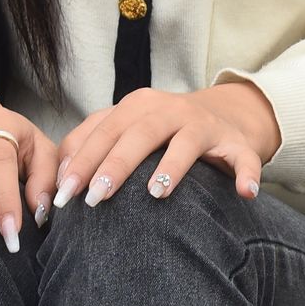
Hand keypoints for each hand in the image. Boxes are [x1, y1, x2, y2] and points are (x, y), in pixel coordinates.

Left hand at [50, 83, 280, 212]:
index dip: (81, 161)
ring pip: (186, 143)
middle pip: (138, 135)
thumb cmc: (159, 131)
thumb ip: (90, 142)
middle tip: (94, 199)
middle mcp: (168, 110)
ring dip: (170, 167)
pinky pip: (243, 158)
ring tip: (155, 194)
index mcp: (136, 106)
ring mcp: (203, 125)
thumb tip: (58, 173)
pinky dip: (246, 173)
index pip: (103, 131)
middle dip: (114, 166)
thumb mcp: (124, 128)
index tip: (62, 193)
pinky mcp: (235, 142)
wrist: (220, 115)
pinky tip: (245, 193)